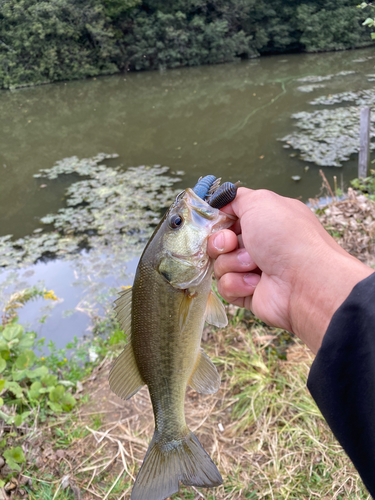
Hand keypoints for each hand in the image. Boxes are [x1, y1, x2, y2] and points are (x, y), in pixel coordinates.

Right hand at [208, 188, 372, 352]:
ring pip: (219, 264)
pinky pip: (226, 287)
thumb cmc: (286, 237)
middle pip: (219, 241)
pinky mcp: (248, 293)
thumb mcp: (261, 202)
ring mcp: (253, 270)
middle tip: (233, 244)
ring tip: (255, 266)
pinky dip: (238, 283)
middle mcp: (260, 244)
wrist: (305, 282)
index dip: (219, 220)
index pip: (229, 218)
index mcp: (265, 221)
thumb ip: (237, 197)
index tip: (217, 221)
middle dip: (221, 242)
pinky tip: (257, 283)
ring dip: (233, 263)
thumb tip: (220, 201)